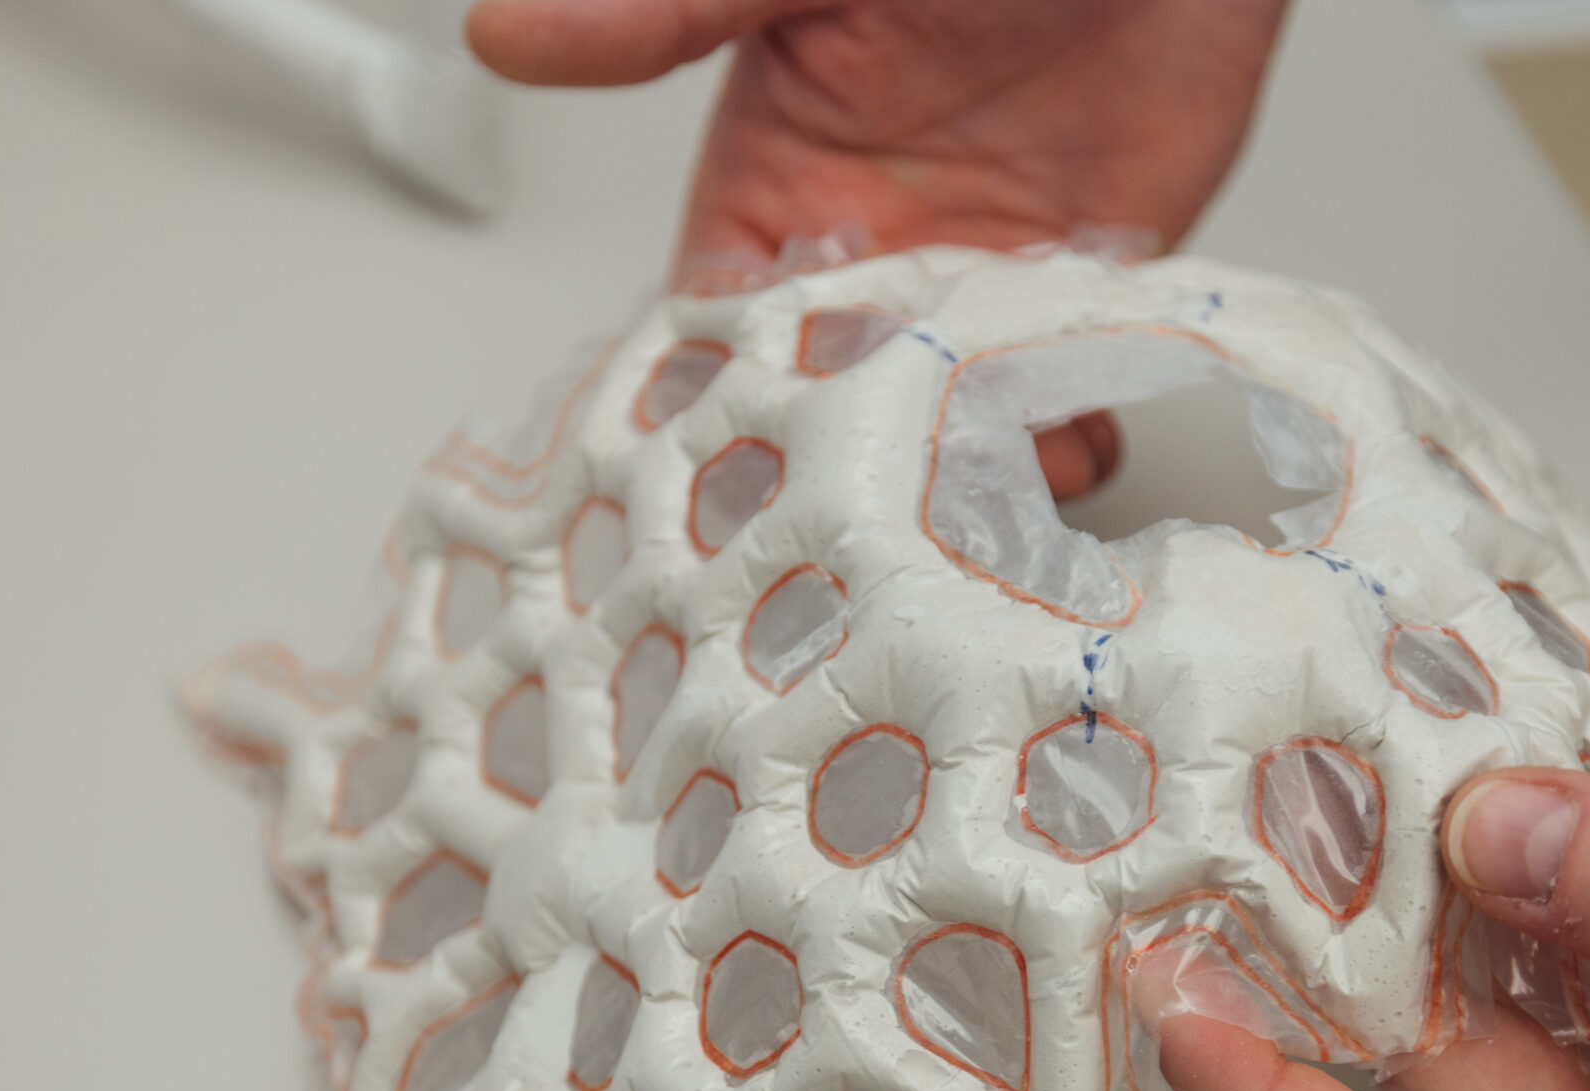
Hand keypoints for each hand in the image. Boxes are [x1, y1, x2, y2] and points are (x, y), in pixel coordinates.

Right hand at [465, 0, 1289, 495]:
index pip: (717, 339)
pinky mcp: (1081, 290)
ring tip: (976, 519)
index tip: (723, 489)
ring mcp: (979, 282)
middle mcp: (874, 252)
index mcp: (774, 187)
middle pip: (832, 415)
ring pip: (947, 430)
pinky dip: (1070, 446)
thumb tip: (509, 33)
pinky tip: (1076, 458)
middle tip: (861, 539)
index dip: (715, 420)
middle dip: (843, 482)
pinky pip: (1063, 401)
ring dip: (959, 480)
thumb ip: (662, 14)